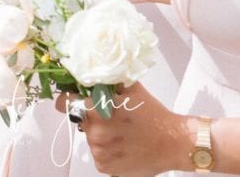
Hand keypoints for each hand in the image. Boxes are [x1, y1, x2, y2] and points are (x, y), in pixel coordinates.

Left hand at [55, 83, 189, 175]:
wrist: (172, 142)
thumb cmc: (153, 114)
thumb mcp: (131, 88)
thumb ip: (108, 80)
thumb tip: (90, 73)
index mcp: (97, 109)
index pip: (67, 103)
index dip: (68, 99)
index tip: (72, 99)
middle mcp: (94, 132)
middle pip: (83, 121)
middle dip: (93, 117)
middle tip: (113, 117)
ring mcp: (99, 152)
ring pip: (91, 138)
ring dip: (101, 135)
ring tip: (122, 133)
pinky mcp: (105, 167)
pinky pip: (99, 155)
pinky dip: (107, 151)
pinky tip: (123, 146)